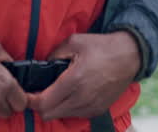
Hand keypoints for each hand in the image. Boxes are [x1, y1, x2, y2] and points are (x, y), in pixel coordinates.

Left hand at [27, 31, 141, 120]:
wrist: (130, 55)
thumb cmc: (103, 46)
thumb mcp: (74, 42)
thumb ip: (54, 54)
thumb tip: (41, 66)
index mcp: (74, 80)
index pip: (42, 103)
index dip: (30, 100)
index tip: (27, 93)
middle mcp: (82, 97)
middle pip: (48, 114)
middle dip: (41, 104)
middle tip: (41, 92)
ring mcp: (91, 106)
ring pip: (61, 115)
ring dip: (55, 107)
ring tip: (58, 91)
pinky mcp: (98, 110)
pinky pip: (75, 114)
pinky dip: (69, 107)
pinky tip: (73, 94)